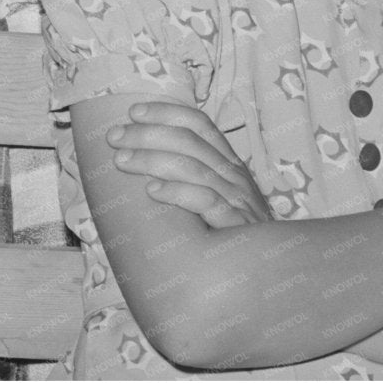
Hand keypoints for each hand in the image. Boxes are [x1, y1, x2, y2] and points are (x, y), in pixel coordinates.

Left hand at [108, 100, 268, 229]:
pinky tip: (151, 191)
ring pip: (193, 167)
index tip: (133, 112)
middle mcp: (235, 175)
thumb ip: (187, 173)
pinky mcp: (237, 226)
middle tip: (114, 138)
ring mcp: (238, 200)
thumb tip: (137, 154)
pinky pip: (207, 201)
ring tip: (122, 161)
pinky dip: (177, 192)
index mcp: (228, 162)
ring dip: (152, 159)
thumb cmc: (229, 231)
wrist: (269, 271)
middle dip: (147, 134)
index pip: (199, 124)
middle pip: (189, 141)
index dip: (166, 112)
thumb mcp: (215, 194)